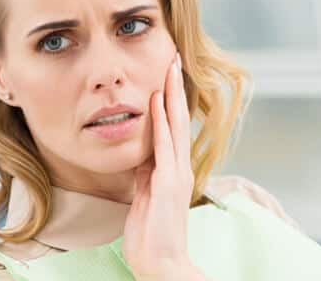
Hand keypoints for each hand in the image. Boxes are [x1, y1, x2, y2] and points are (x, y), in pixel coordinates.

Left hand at [121, 53, 206, 280]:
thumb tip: (141, 154)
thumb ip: (146, 173)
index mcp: (173, 170)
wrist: (161, 262)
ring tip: (169, 69)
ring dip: (170, 96)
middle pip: (177, 119)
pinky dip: (159, 122)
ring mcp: (176, 174)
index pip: (172, 127)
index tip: (166, 75)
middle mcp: (179, 168)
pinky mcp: (168, 184)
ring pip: (173, 126)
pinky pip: (163, 146)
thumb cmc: (151, 233)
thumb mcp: (145, 195)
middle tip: (172, 59)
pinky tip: (154, 102)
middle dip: (174, 89)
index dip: (169, 100)